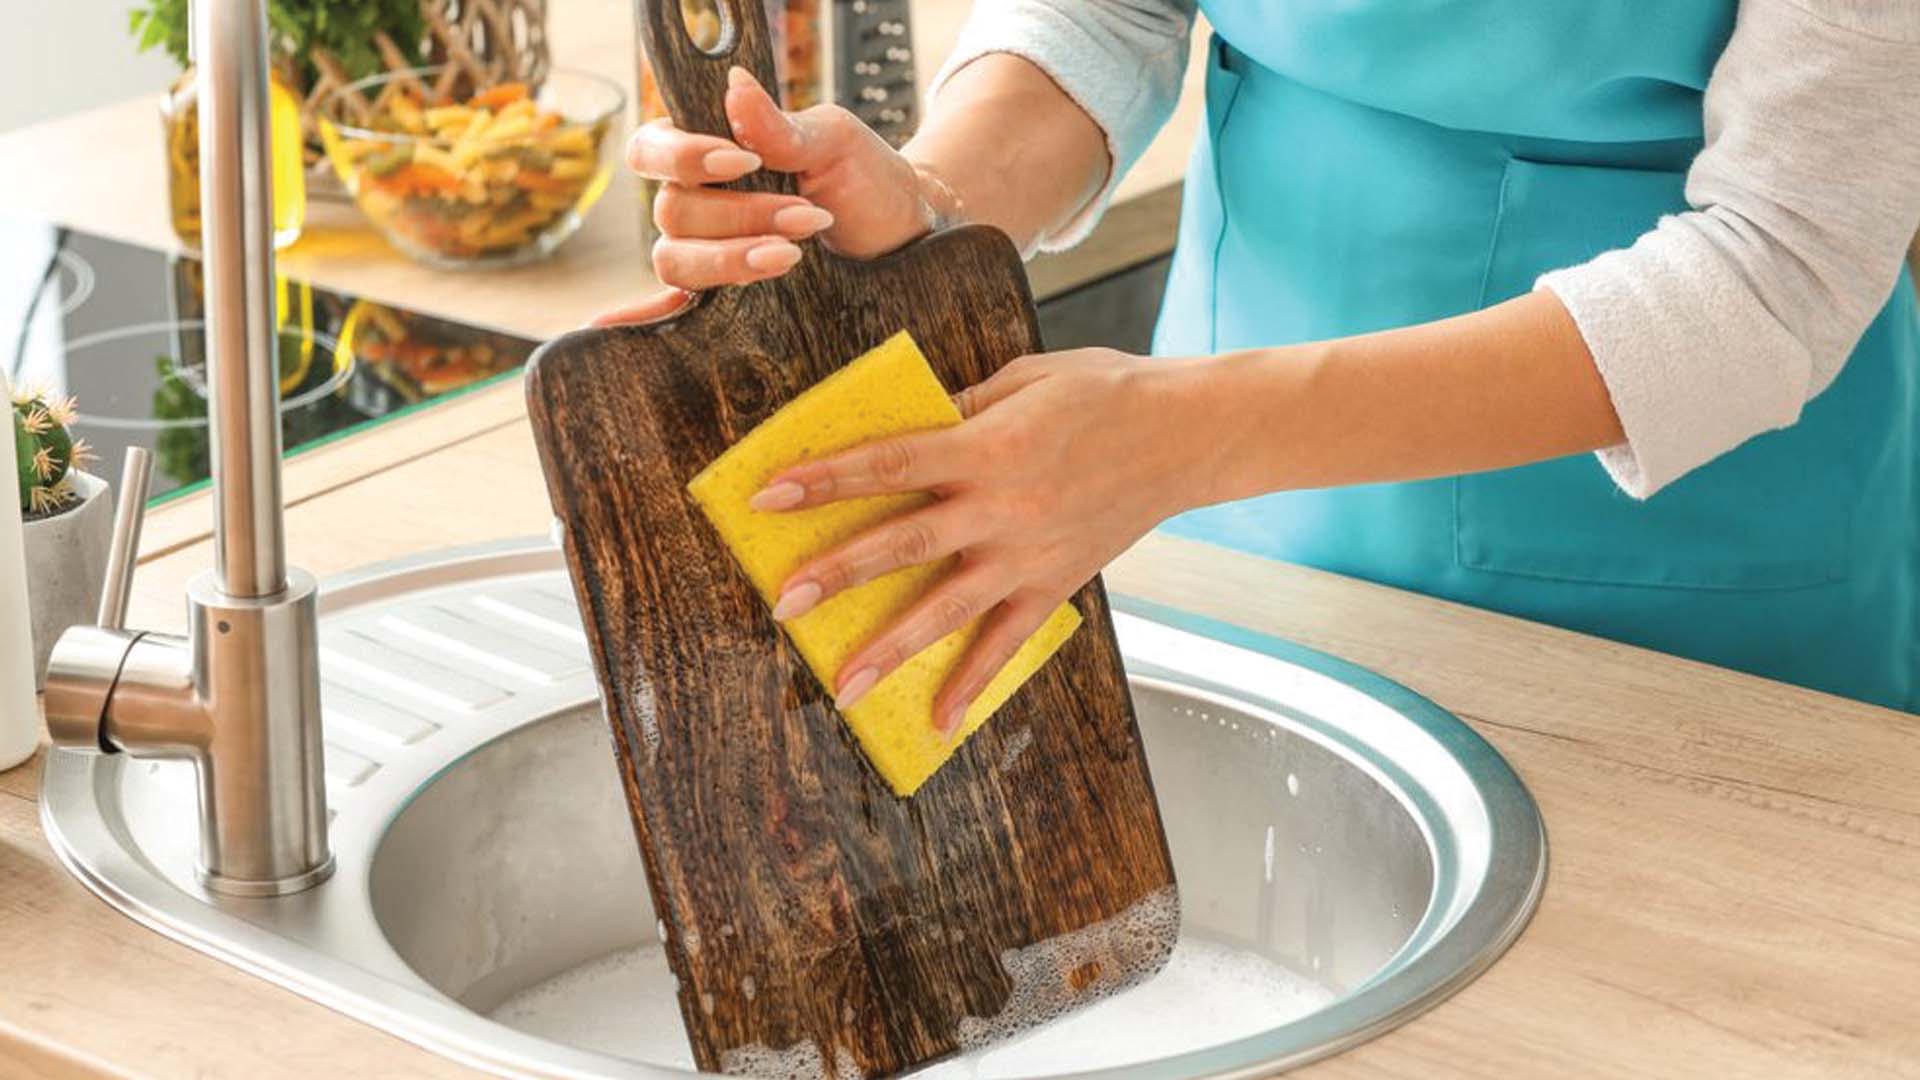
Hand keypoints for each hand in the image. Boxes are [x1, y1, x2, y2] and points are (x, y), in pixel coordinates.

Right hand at [625, 66, 947, 289]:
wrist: (902, 234)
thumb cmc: (865, 177)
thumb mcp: (834, 141)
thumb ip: (781, 125)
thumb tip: (734, 85)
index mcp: (709, 151)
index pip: (653, 149)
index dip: (684, 157)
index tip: (741, 162)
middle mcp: (696, 201)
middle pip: (671, 212)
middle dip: (739, 215)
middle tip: (805, 216)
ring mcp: (706, 251)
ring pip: (675, 259)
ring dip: (732, 258)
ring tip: (793, 254)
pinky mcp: (724, 296)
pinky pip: (675, 304)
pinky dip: (659, 310)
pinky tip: (646, 316)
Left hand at [750, 349, 1218, 733]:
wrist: (1190, 434)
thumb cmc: (1105, 391)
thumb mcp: (1025, 378)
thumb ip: (962, 408)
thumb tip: (907, 430)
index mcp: (986, 445)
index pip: (889, 463)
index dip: (825, 479)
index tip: (769, 495)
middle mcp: (1001, 507)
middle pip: (903, 543)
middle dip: (837, 573)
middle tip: (782, 601)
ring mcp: (1028, 554)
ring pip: (947, 608)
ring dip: (891, 647)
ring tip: (843, 685)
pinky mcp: (1055, 583)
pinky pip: (1007, 643)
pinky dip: (973, 684)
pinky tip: (939, 721)